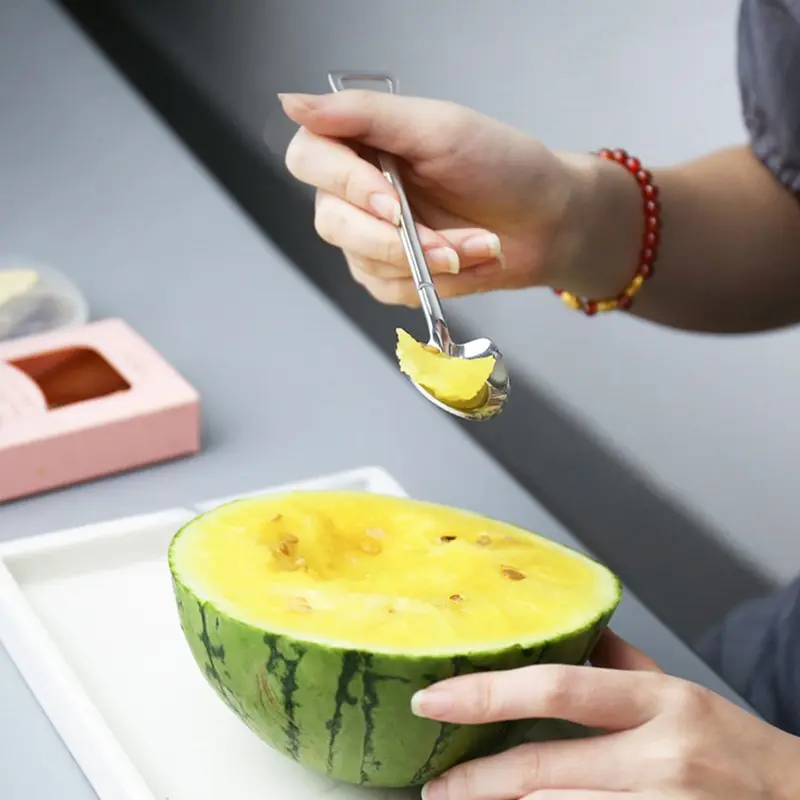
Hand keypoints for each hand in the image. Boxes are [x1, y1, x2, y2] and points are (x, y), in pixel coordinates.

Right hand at [279, 90, 591, 305]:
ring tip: (475, 244)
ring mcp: (370, 238)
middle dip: (394, 238)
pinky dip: (435, 280)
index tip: (393, 200)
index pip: (311, 159)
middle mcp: (357, 191)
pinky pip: (388, 290)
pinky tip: (468, 260)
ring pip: (363, 261)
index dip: (346, 184)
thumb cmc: (502, 166)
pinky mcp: (390, 275)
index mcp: (361, 144)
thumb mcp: (437, 127)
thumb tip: (294, 103)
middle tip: (443, 238)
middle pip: (331, 221)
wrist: (546, 221)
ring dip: (427, 259)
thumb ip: (365, 115)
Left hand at [411, 629, 799, 798]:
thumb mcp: (680, 691)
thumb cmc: (734, 748)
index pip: (559, 689)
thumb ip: (618, 663)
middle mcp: (661, 758)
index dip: (489, 694)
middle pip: (543, 770)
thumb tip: (563, 631)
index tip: (435, 699)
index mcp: (660, 702)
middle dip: (476, 781)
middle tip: (437, 784)